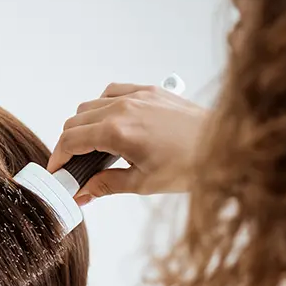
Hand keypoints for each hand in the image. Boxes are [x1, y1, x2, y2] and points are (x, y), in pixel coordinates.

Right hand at [48, 83, 207, 200]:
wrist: (228, 147)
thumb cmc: (192, 166)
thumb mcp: (142, 183)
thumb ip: (104, 185)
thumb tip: (81, 194)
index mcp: (117, 131)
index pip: (71, 140)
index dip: (58, 158)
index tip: (57, 171)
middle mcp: (123, 107)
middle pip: (75, 121)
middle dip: (68, 144)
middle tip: (74, 166)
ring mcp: (137, 95)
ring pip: (91, 105)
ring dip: (84, 125)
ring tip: (93, 148)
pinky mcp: (150, 91)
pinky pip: (113, 92)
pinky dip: (103, 107)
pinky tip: (111, 125)